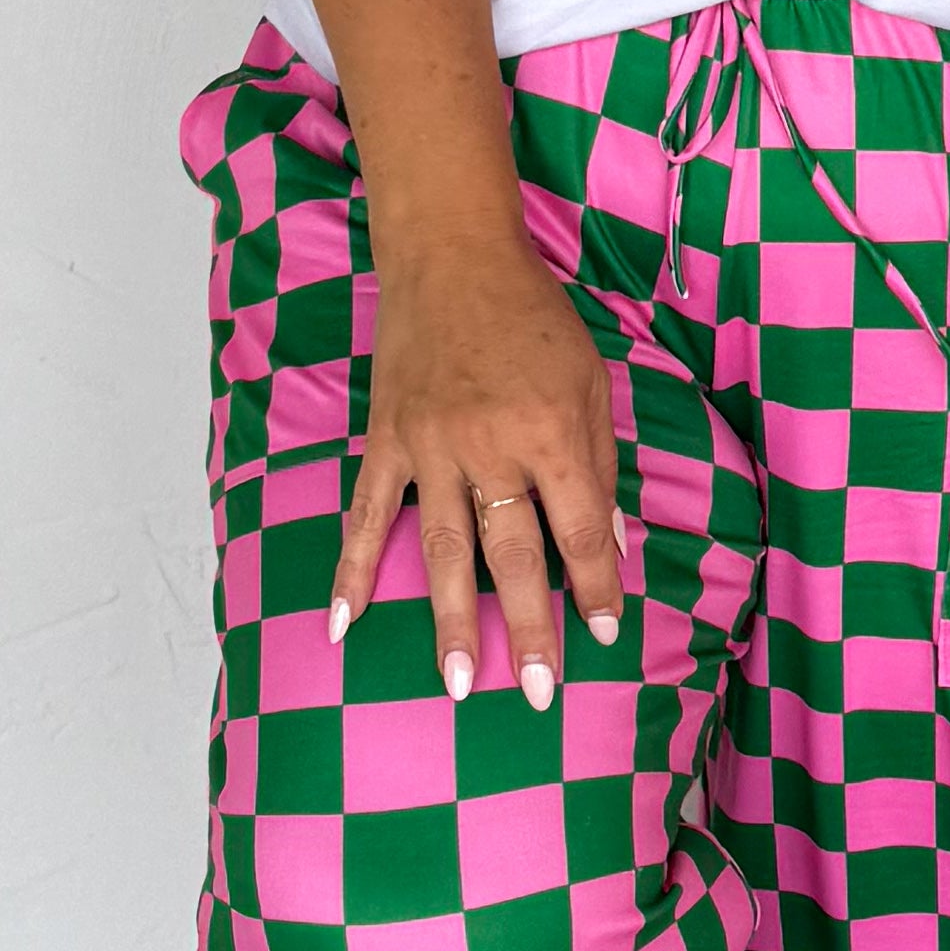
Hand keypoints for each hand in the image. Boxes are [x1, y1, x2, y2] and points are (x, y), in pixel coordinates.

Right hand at [333, 219, 628, 709]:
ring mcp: (429, 445)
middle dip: (528, 627)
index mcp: (550, 429)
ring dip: (450, 620)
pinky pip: (368, 515)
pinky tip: (344, 625)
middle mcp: (489, 444)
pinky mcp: (386, 440)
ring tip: (457, 684)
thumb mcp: (590, 380)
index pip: (577, 528)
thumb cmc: (534, 318)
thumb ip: (597, 463)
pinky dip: (352, 571)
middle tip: (538, 693)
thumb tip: (606, 543)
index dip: (593, 587)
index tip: (602, 636)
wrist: (453, 256)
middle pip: (512, 553)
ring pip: (442, 549)